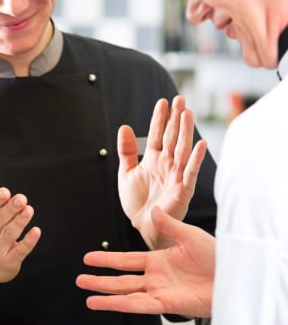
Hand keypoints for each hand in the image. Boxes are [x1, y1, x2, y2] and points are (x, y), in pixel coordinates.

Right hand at [0, 157, 39, 286]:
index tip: (5, 192)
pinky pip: (20, 250)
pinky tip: (36, 231)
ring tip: (28, 210)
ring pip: (10, 234)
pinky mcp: (10, 261)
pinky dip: (28, 241)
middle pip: (0, 220)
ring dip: (20, 222)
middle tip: (21, 199)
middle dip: (10, 209)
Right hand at [76, 206, 214, 317]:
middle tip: (80, 279)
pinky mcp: (168, 304)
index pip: (126, 260)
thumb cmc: (220, 257)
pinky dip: (120, 305)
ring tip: (86, 296)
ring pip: (126, 293)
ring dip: (105, 295)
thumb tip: (153, 210)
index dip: (107, 259)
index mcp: (159, 260)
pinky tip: (105, 304)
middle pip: (121, 279)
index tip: (89, 258)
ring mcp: (160, 291)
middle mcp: (156, 277)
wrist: (236, 276)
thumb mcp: (191, 234)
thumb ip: (169, 225)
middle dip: (99, 279)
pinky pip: (139, 305)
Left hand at [118, 96, 206, 248]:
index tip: (163, 102)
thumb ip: (126, 151)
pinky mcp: (183, 189)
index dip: (160, 119)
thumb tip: (124, 127)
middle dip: (175, 119)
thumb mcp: (126, 172)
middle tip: (180, 99)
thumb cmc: (137, 201)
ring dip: (185, 132)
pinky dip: (195, 158)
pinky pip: (190, 172)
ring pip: (181, 150)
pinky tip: (200, 144)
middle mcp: (166, 164)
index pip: (157, 134)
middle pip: (172, 137)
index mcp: (153, 159)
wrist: (142, 225)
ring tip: (187, 114)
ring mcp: (176, 175)